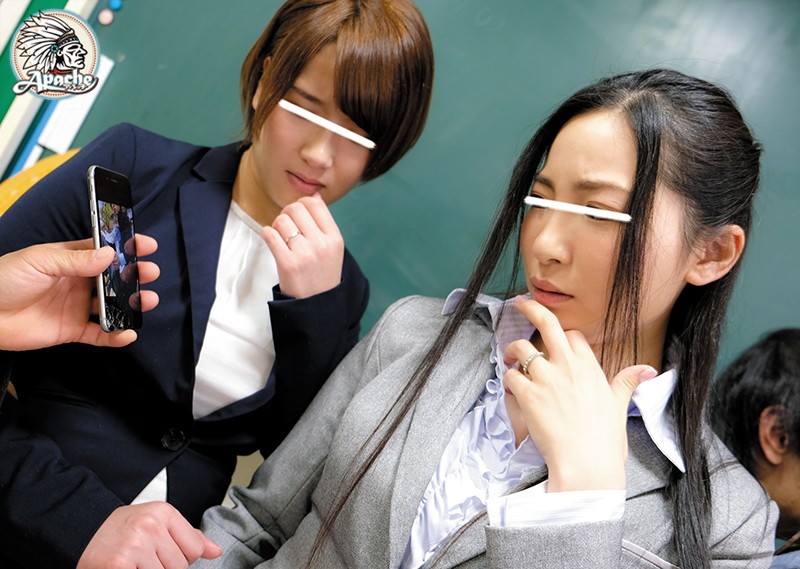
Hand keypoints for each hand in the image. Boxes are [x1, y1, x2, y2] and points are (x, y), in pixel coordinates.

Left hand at [0, 236, 159, 350]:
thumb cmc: (4, 279)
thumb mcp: (40, 261)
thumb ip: (76, 260)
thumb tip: (108, 255)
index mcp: (71, 259)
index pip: (105, 251)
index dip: (126, 247)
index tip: (145, 245)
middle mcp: (78, 282)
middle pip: (115, 278)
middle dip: (135, 275)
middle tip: (149, 273)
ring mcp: (77, 306)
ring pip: (113, 306)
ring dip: (132, 304)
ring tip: (147, 301)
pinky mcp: (72, 330)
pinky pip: (100, 334)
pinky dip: (116, 336)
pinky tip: (127, 333)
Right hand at [77, 502, 221, 568]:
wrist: (80, 531)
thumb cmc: (121, 531)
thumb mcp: (156, 523)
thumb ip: (187, 536)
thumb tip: (215, 551)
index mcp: (163, 512)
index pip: (194, 549)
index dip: (180, 557)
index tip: (161, 553)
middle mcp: (150, 525)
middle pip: (180, 566)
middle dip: (164, 568)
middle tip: (143, 560)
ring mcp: (135, 545)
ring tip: (135, 564)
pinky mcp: (119, 564)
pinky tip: (128, 568)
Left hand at [261, 194, 344, 298]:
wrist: (317, 306)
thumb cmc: (322, 275)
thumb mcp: (333, 249)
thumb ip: (323, 225)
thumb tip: (312, 197)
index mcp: (334, 238)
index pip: (315, 203)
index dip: (301, 204)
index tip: (297, 215)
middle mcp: (321, 244)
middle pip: (295, 209)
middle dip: (286, 214)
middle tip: (286, 227)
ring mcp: (305, 254)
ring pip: (281, 220)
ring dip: (276, 226)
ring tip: (280, 238)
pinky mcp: (288, 264)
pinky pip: (270, 235)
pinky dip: (267, 234)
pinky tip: (272, 241)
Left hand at [502, 297, 656, 491]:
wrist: (586, 465)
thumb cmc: (604, 441)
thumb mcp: (619, 406)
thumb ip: (627, 382)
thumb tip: (647, 369)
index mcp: (590, 367)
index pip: (573, 335)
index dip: (562, 335)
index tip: (555, 336)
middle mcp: (568, 366)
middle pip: (547, 324)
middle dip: (532, 309)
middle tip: (522, 304)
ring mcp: (546, 378)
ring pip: (521, 348)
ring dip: (512, 350)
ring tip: (509, 357)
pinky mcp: (528, 394)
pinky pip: (509, 375)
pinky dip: (507, 379)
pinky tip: (510, 387)